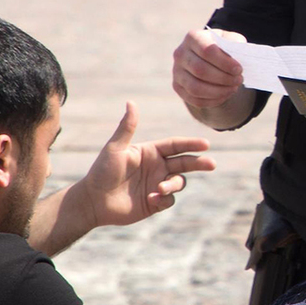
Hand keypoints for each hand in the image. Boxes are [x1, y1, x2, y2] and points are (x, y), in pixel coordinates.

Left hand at [81, 101, 214, 226]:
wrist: (93, 202)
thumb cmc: (102, 172)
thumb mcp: (115, 148)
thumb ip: (127, 127)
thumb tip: (131, 102)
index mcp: (150, 152)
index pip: (176, 145)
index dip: (191, 144)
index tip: (206, 144)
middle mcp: (157, 167)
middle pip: (185, 163)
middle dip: (199, 163)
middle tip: (212, 164)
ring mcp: (157, 184)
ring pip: (179, 182)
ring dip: (173, 185)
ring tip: (160, 188)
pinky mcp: (155, 202)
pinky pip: (169, 200)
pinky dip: (165, 198)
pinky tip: (151, 198)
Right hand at [172, 28, 245, 109]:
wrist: (208, 58)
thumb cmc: (222, 47)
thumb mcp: (230, 40)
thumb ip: (235, 44)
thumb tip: (237, 58)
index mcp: (193, 37)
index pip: (207, 51)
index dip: (225, 63)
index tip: (239, 69)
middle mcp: (180, 53)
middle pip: (200, 70)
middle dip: (223, 78)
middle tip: (239, 80)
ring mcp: (176, 71)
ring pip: (195, 88)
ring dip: (218, 91)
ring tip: (233, 88)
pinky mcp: (178, 87)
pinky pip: (194, 99)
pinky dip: (212, 100)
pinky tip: (225, 95)